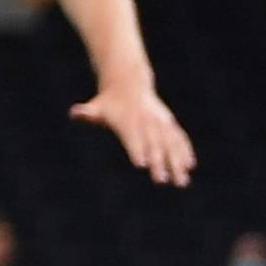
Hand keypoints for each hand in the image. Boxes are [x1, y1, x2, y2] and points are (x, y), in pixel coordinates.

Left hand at [70, 81, 194, 187]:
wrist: (128, 83)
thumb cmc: (108, 102)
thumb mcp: (97, 106)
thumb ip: (88, 113)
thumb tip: (74, 113)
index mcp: (128, 121)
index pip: (133, 138)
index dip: (136, 150)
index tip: (141, 165)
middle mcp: (147, 122)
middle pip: (154, 145)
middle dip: (159, 163)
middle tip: (161, 181)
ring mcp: (160, 122)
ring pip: (171, 144)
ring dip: (177, 162)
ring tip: (181, 181)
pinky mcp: (169, 123)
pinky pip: (179, 137)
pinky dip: (185, 150)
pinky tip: (190, 165)